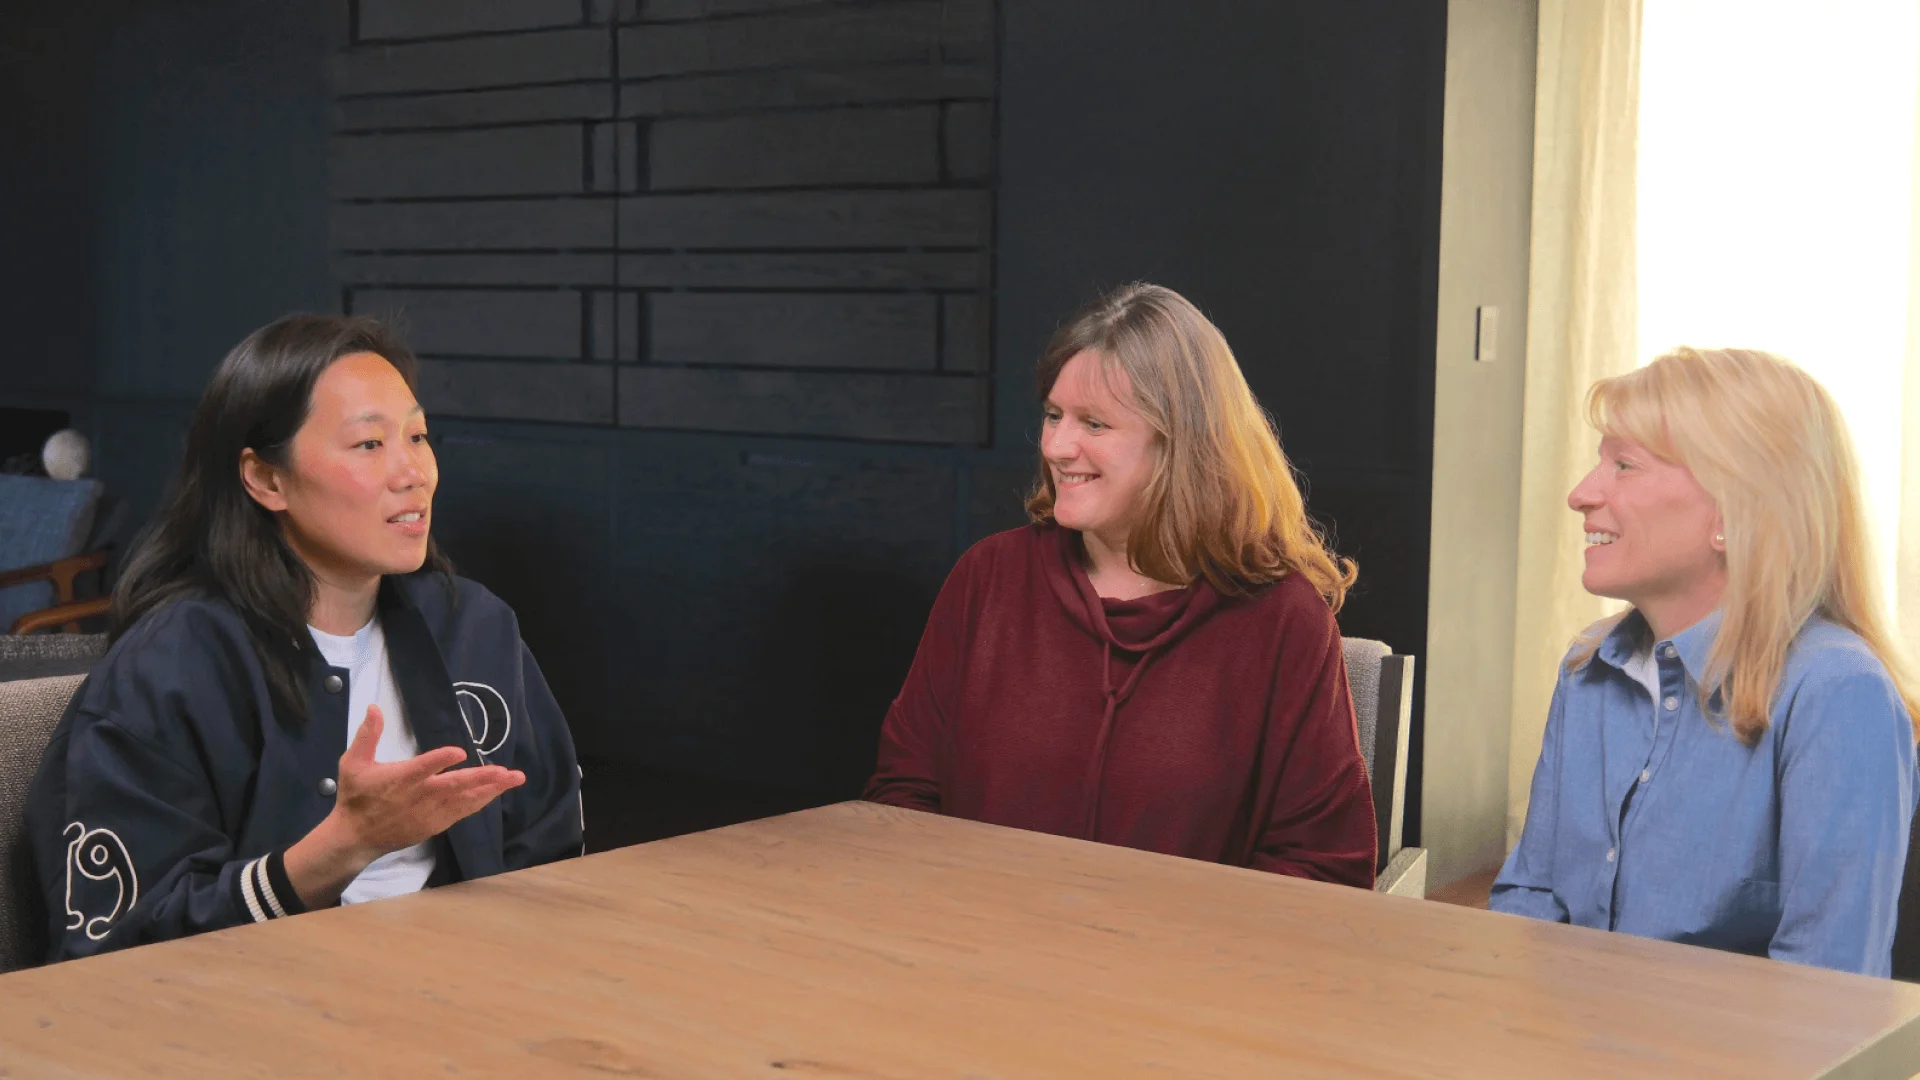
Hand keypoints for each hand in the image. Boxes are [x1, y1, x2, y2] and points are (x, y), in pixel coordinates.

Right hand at [285, 704, 524, 906]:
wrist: (356, 837)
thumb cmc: (356, 796)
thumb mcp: (353, 763)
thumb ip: (367, 735)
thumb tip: (374, 707)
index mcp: (401, 778)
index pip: (423, 767)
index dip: (440, 760)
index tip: (459, 752)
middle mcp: (420, 796)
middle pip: (454, 786)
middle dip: (482, 778)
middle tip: (506, 772)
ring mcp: (430, 812)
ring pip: (465, 800)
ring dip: (490, 789)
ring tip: (513, 779)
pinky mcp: (435, 824)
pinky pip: (462, 812)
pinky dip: (479, 802)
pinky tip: (496, 793)